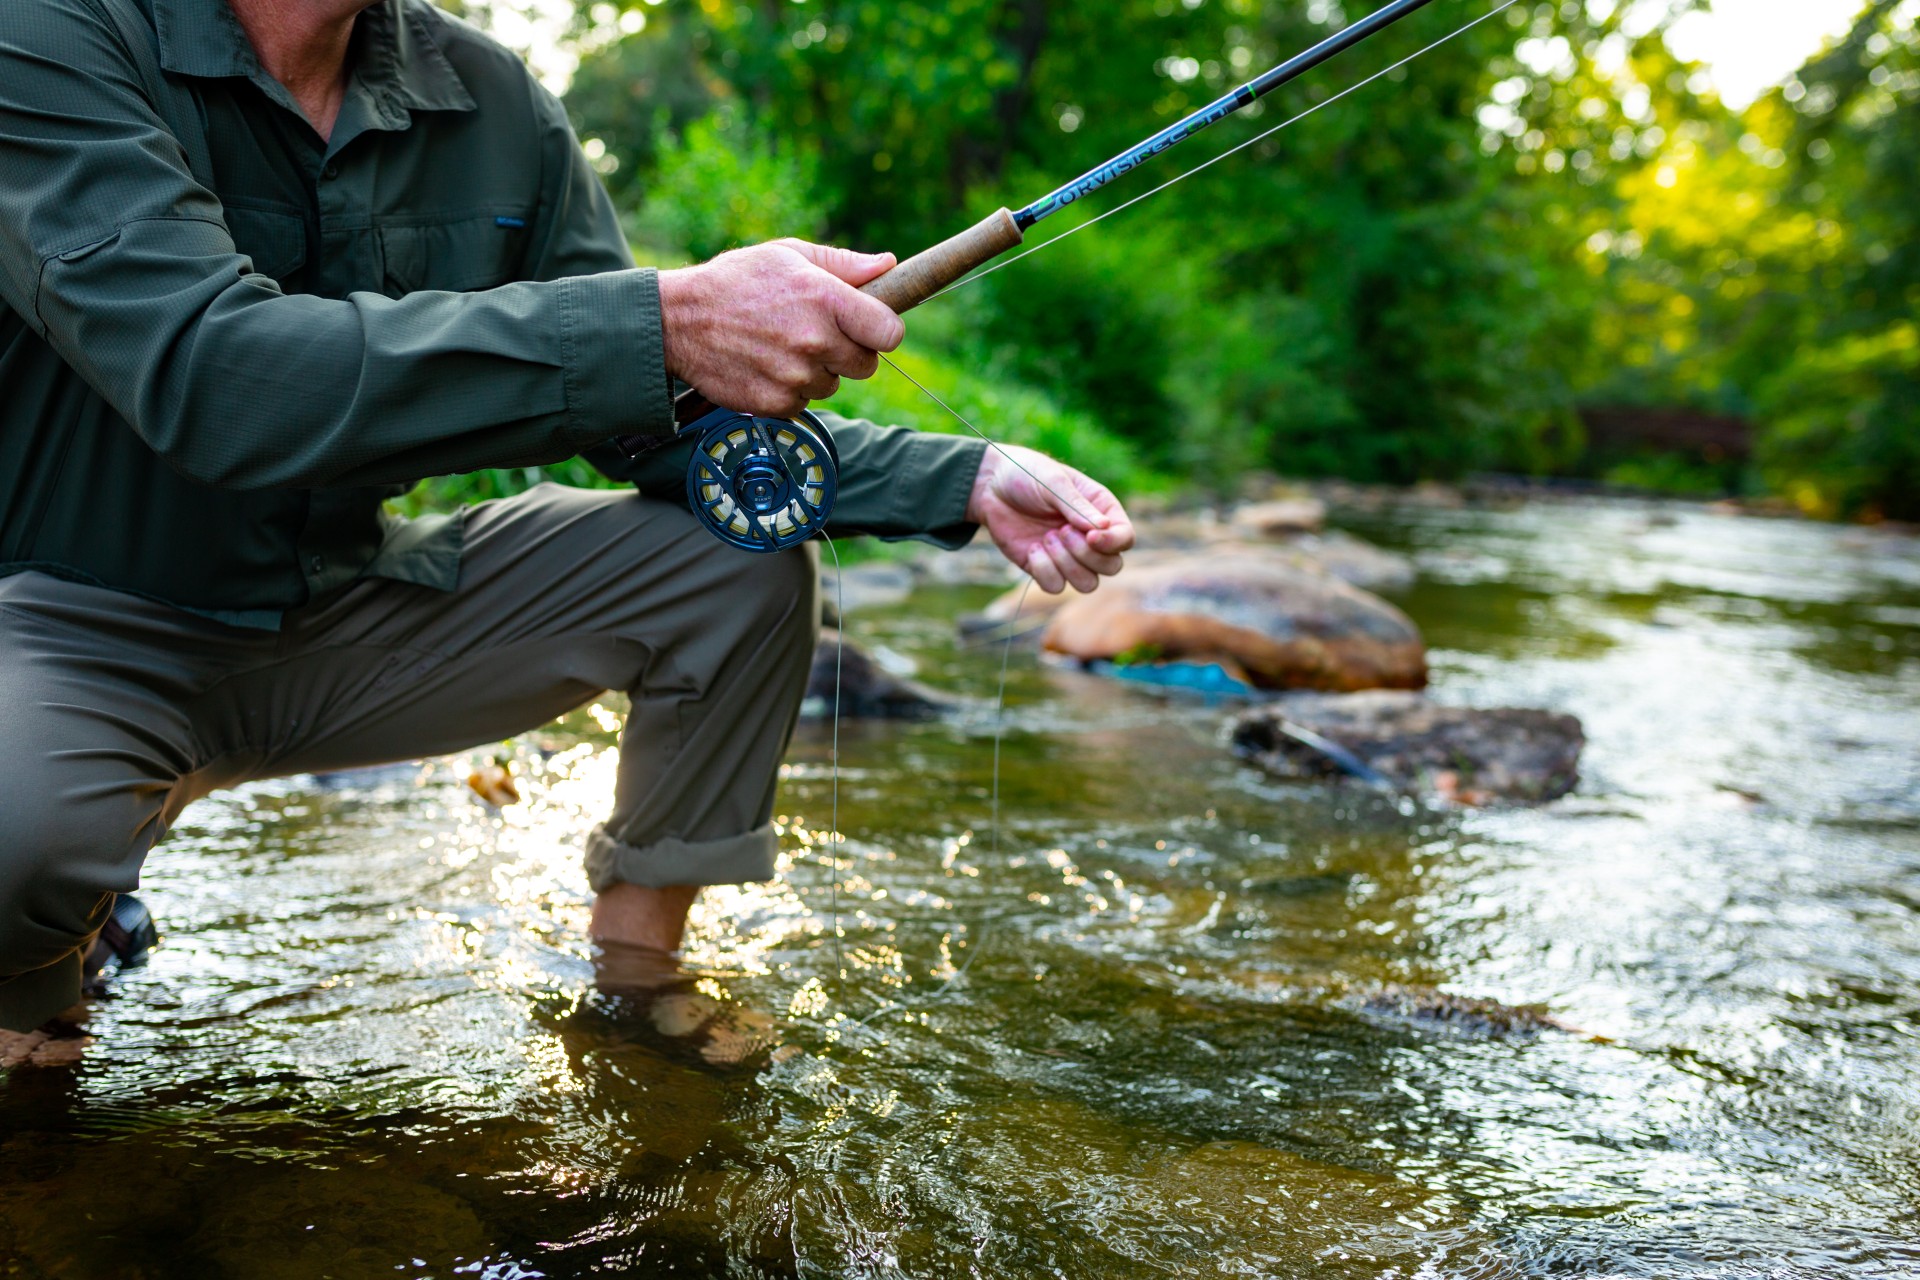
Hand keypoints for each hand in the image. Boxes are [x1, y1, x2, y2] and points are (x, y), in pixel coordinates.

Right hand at [658, 240, 905, 416]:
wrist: (679, 321)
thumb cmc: (736, 281)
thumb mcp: (789, 256)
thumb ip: (843, 264)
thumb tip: (889, 265)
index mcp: (826, 299)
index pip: (889, 333)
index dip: (881, 330)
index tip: (868, 326)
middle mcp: (815, 341)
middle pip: (866, 365)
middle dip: (848, 352)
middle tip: (817, 334)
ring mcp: (796, 377)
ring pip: (832, 384)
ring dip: (816, 370)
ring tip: (781, 345)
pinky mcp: (777, 404)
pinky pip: (804, 403)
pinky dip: (790, 389)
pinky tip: (766, 364)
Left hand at [967, 444, 1134, 593]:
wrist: (991, 487)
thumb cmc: (1027, 475)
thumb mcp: (1052, 481)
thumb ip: (1076, 505)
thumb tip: (1102, 528)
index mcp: (1101, 511)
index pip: (1125, 538)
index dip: (1112, 543)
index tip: (1089, 535)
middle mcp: (1090, 537)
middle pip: (1111, 566)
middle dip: (1086, 554)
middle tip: (1060, 530)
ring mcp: (1068, 556)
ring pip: (1087, 583)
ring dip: (1066, 564)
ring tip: (1046, 538)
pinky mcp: (1044, 568)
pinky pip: (1055, 587)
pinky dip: (1044, 571)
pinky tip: (1032, 548)